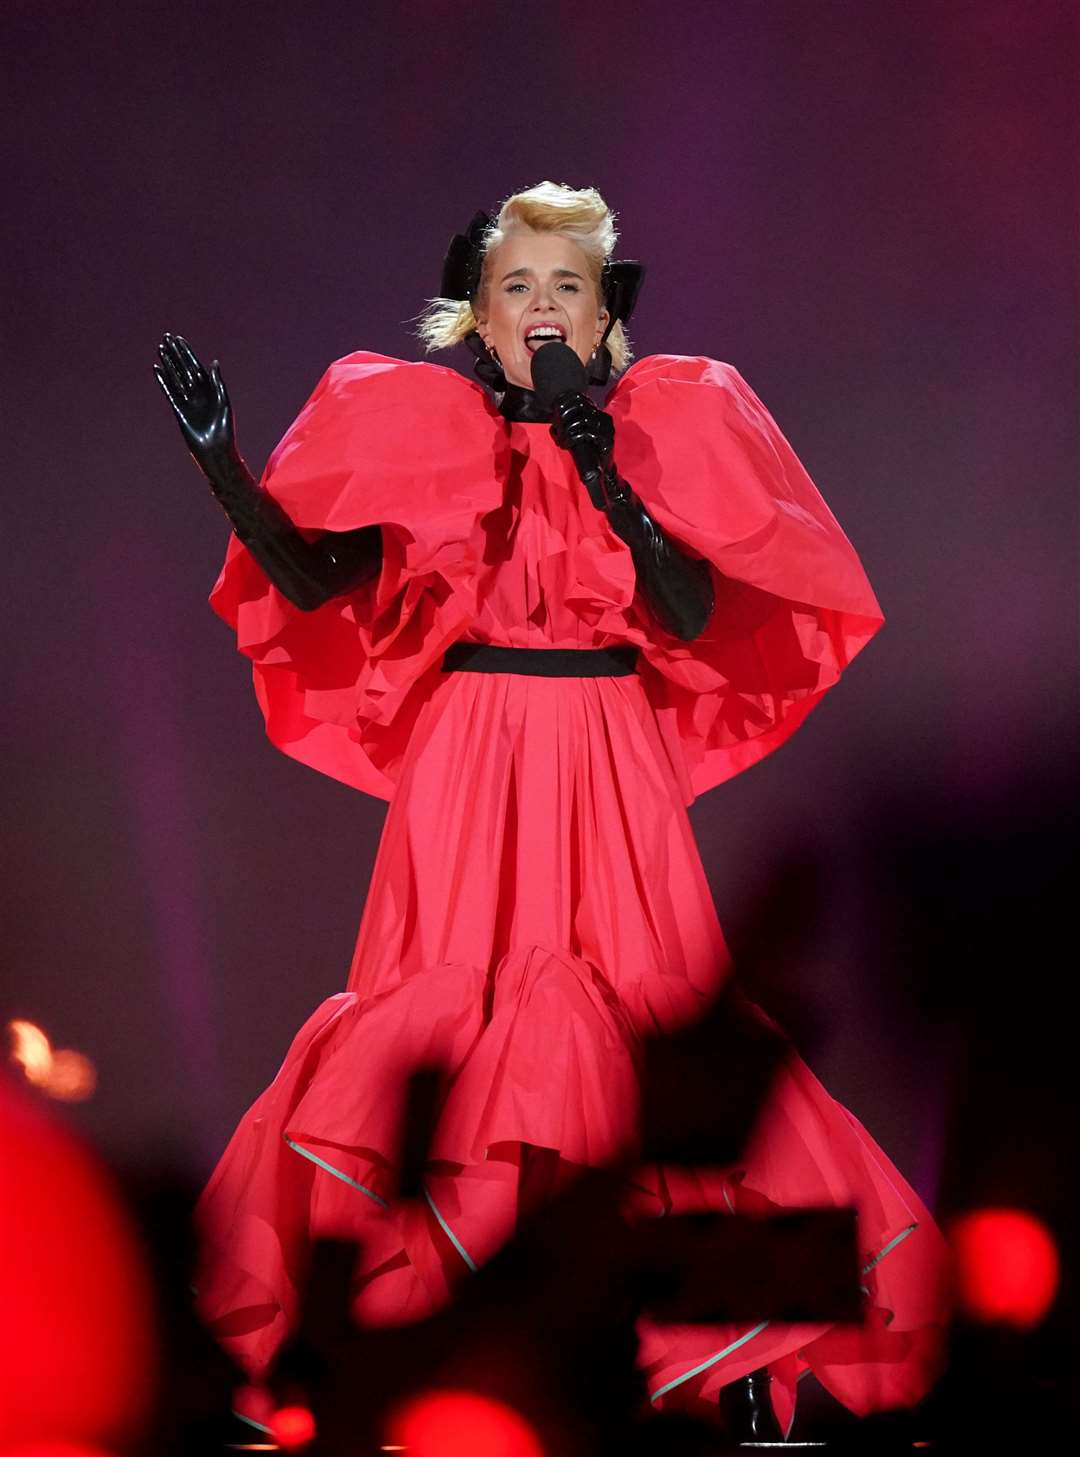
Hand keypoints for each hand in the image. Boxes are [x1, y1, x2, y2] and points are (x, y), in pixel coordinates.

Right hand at [153, 332, 237, 475]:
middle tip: (166, 337)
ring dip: (168, 363)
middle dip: (176, 353)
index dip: (187, 352)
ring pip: (175, 377)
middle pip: (184, 368)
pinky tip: (157, 369)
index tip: (179, 339)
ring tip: (160, 348)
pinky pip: (169, 391)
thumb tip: (213, 362)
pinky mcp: (179, 409)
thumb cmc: (224, 428)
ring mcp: (187, 401)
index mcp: (210, 389)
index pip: (196, 366)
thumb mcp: (223, 401)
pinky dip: (163, 380)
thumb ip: (217, 382)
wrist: (215, 449)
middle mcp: (197, 393)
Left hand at [549, 393, 615, 509]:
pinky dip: (573, 438)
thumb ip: (570, 426)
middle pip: (581, 406)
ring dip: (567, 430)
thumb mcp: (579, 436)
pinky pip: (587, 433)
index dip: (566, 403)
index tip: (555, 412)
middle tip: (557, 428)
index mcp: (598, 414)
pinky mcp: (606, 439)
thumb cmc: (590, 453)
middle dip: (565, 416)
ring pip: (582, 420)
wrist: (603, 470)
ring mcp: (607, 428)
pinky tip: (567, 444)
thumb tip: (553, 422)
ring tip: (561, 440)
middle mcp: (604, 418)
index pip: (582, 400)